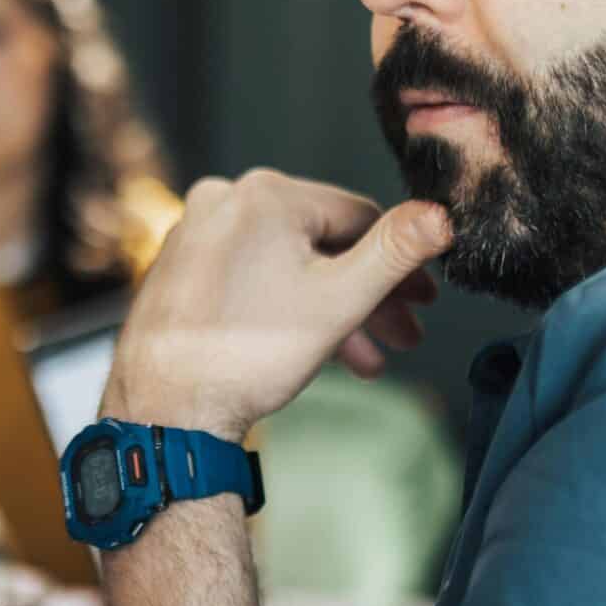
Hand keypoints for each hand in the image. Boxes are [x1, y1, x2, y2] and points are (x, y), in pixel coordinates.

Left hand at [103, 171, 450, 439]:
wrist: (165, 411)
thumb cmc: (245, 357)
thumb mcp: (340, 301)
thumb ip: (395, 253)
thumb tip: (440, 215)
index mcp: (264, 195)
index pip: (358, 216)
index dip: (400, 263)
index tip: (422, 300)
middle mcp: (222, 201)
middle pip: (321, 243)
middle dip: (368, 297)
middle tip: (402, 336)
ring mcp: (194, 235)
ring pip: (286, 266)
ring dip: (332, 312)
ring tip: (364, 359)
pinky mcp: (178, 270)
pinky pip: (249, 278)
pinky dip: (285, 309)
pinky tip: (312, 350)